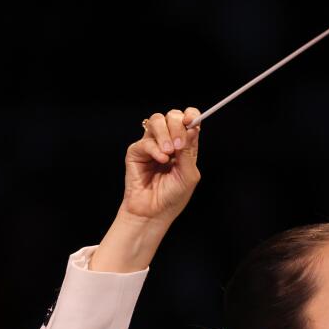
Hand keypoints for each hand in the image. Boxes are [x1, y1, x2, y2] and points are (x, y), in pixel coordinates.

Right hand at [119, 107, 202, 225]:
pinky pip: (145, 141)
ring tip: (169, 153)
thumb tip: (192, 127)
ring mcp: (151, 145)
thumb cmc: (173, 197)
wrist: (154, 213)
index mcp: (184, 146)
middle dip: (177, 126)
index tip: (191, 120)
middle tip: (178, 146)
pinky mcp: (136, 152)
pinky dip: (155, 148)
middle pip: (172, 116)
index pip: (188, 120)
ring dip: (165, 134)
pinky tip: (161, 160)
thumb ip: (189, 151)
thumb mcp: (189, 174)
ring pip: (156, 120)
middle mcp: (168, 141)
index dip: (190, 115)